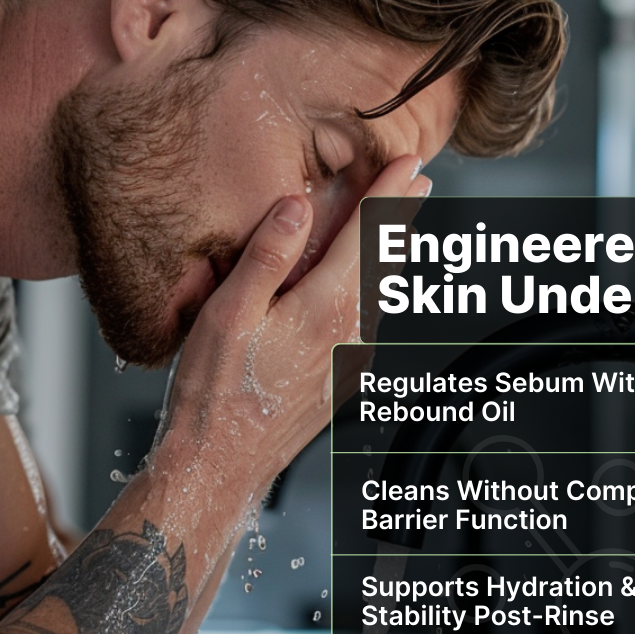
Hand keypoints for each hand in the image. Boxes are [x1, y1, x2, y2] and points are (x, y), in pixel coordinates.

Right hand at [154, 156, 430, 492]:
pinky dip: (374, 290)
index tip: (408, 166)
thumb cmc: (214, 395)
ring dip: (392, 253)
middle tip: (420, 184)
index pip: (366, 237)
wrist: (220, 468)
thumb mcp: (228, 315)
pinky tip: (367, 288)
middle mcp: (348, 335)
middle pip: (384, 262)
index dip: (389, 196)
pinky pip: (368, 322)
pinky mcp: (341, 382)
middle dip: (403, 219)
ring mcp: (349, 362)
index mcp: (322, 309)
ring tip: (400, 226)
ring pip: (380, 294)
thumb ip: (267, 257)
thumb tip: (297, 207)